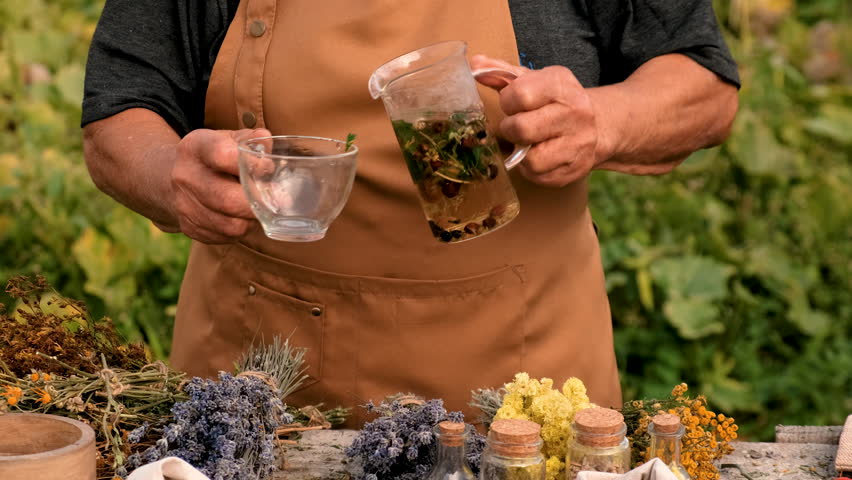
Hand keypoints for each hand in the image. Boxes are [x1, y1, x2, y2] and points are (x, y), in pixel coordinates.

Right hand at [171, 128, 269, 243]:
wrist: (173, 180)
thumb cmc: (212, 158)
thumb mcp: (227, 140)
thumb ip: (251, 140)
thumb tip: (266, 141)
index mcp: (195, 148)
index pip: (222, 155)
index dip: (252, 164)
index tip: (268, 168)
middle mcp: (185, 177)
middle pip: (228, 199)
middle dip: (258, 202)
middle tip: (279, 201)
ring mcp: (184, 205)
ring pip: (231, 224)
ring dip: (252, 219)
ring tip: (260, 209)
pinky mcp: (191, 228)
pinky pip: (226, 236)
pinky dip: (242, 229)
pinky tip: (244, 217)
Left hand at [471, 55, 601, 186]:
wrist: (599, 126)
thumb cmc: (555, 102)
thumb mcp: (532, 81)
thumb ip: (501, 73)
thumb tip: (474, 65)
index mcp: (561, 84)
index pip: (520, 94)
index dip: (508, 102)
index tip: (512, 104)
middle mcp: (574, 113)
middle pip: (522, 129)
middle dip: (510, 129)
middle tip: (516, 127)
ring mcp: (578, 143)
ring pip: (531, 159)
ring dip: (521, 153)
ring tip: (528, 143)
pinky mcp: (575, 169)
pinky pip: (539, 176)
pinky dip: (531, 169)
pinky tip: (539, 156)